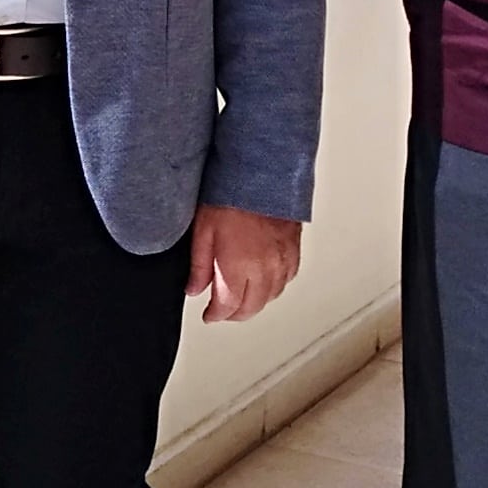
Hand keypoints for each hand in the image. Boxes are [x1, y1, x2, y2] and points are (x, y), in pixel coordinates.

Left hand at [188, 204, 301, 323]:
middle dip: (234, 313)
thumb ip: (199, 266)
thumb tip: (194, 289)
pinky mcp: (294, 250)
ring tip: (240, 296)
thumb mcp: (203, 231)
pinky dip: (273, 287)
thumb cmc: (231, 195)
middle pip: (251, 307)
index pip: (228, 307)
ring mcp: (282, 260)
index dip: (216, 315)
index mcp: (239, 267)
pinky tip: (263, 281)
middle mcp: (265, 269)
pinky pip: (286, 280)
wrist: (261, 172)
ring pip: (271, 297)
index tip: (209, 315)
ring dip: (255, 302)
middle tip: (222, 310)